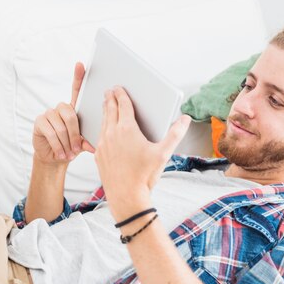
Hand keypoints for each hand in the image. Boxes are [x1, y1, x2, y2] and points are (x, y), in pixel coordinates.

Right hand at [32, 62, 95, 166]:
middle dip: (75, 135)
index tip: (81, 64)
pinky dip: (58, 146)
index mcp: (74, 109)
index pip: (76, 90)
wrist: (55, 158)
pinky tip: (60, 154)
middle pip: (71, 116)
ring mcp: (49, 113)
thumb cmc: (71, 147)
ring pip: (61, 127)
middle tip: (77, 150)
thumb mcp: (82, 143)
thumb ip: (87, 140)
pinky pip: (51, 133)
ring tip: (69, 154)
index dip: (78, 77)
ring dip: (66, 144)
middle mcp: (61, 108)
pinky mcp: (39, 121)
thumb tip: (93, 145)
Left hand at [94, 86, 190, 220]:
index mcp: (127, 129)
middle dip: (110, 99)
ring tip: (106, 106)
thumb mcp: (163, 154)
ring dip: (105, 112)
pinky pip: (99, 136)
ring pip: (102, 122)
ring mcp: (103, 144)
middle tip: (110, 92)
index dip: (121, 94)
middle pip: (109, 110)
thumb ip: (175, 134)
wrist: (126, 196)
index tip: (118, 87)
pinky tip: (104, 130)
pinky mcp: (98, 155)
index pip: (122, 105)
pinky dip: (101, 128)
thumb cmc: (144, 175)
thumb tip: (185, 119)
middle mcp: (112, 133)